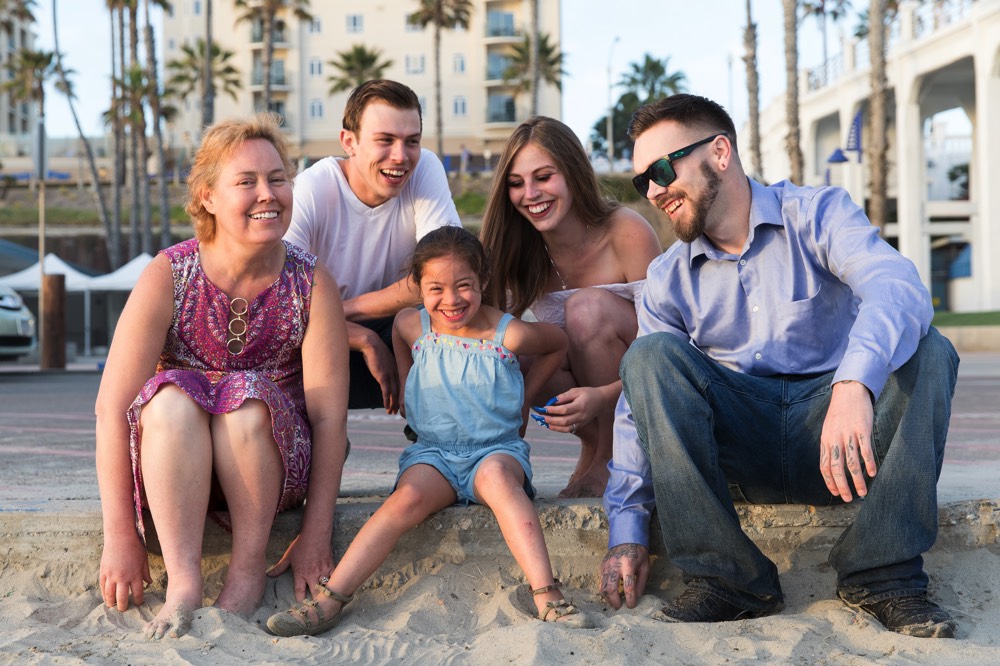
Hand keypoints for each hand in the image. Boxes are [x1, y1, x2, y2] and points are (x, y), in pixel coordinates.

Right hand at [99, 533, 151, 611]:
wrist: (120, 537)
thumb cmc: (135, 547)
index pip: (138, 593)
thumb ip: (145, 572)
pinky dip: (104, 594)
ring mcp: (111, 575)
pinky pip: (102, 586)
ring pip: (110, 594)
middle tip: (124, 609)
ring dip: (112, 602)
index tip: (138, 603)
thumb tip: (149, 583)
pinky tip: (106, 598)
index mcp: (135, 575)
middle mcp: (123, 577)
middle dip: (124, 606)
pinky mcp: (103, 572)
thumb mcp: (144, 559)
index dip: (138, 600)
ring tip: (113, 606)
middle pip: (122, 597)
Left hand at [267, 532, 334, 601]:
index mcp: (300, 574)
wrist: (315, 534)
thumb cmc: (301, 545)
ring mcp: (323, 572)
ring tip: (326, 606)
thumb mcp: (288, 556)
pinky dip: (335, 586)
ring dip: (325, 597)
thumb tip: (269, 574)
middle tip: (314, 611)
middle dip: (315, 603)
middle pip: (314, 594)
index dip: (300, 601)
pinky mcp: (331, 567)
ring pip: (326, 588)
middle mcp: (312, 575)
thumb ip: (279, 567)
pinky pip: (334, 579)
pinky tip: (336, 593)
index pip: (299, 592)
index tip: (299, 608)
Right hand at [361, 336, 398, 413]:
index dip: (400, 394)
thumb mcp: (383, 359)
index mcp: (397, 368)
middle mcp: (396, 373)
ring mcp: (390, 375)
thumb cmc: (375, 350)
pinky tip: (386, 407)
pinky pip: (386, 392)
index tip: (400, 402)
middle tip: (397, 411)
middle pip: (399, 390)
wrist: (371, 344)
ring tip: (391, 412)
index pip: (400, 384)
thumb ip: (385, 366)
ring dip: (392, 404)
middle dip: (398, 402)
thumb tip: (382, 371)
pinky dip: (387, 400)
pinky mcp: (383, 376)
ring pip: (394, 393)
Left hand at [530, 387, 603, 433]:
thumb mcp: (576, 390)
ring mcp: (582, 422)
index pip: (564, 410)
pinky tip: (550, 425)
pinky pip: (569, 430)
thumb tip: (551, 401)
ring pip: (566, 428)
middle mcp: (581, 416)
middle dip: (550, 420)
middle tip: (540, 417)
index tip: (543, 408)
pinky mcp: (581, 425)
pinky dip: (559, 429)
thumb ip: (564, 396)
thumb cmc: (588, 393)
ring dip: (553, 427)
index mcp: (581, 406)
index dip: (553, 410)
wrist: (602, 401)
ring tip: (543, 422)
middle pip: (564, 421)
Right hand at [599, 543, 648, 609]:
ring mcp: (606, 566)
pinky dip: (605, 591)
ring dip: (608, 598)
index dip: (630, 599)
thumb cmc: (638, 553)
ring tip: (615, 602)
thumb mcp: (645, 567)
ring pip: (603, 587)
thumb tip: (637, 597)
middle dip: (615, 601)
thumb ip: (641, 582)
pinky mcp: (602, 566)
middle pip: (611, 589)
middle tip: (620, 607)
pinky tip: (611, 594)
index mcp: (628, 565)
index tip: (632, 606)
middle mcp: (615, 566)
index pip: (628, 586)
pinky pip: (601, 582)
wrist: (626, 538)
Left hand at [820, 380, 876, 501]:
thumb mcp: (829, 429)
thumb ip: (830, 445)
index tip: (835, 493)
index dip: (829, 482)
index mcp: (826, 440)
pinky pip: (865, 450)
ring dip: (857, 480)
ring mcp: (848, 435)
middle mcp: (835, 439)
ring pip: (852, 463)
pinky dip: (869, 463)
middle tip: (848, 499)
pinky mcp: (862, 429)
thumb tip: (831, 463)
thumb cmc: (839, 412)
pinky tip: (873, 473)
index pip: (824, 466)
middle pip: (836, 468)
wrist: (848, 391)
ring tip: (863, 492)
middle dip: (842, 486)